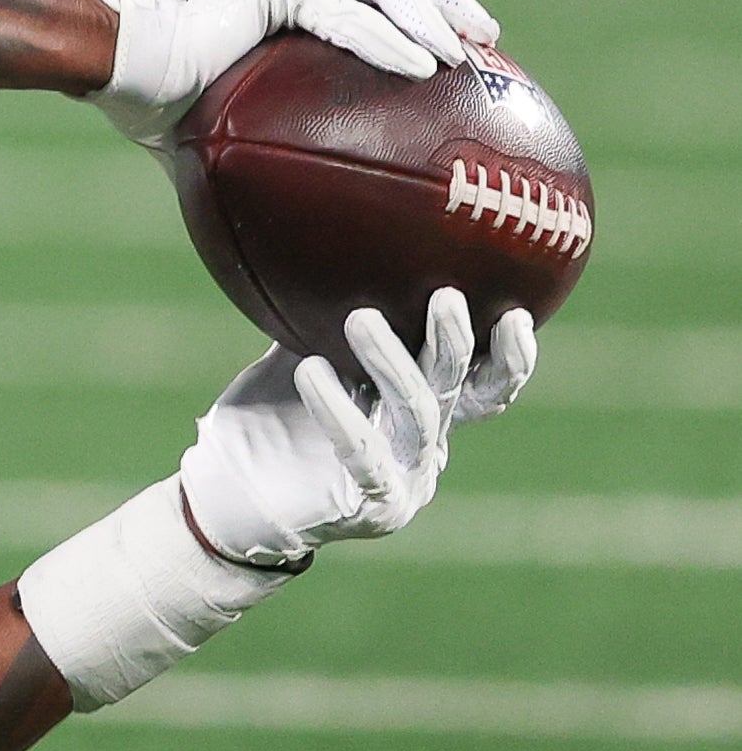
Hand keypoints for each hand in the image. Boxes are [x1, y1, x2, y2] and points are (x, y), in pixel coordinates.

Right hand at [58, 0, 497, 151]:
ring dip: (426, 11)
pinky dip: (386, 39)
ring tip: (466, 55)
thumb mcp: (214, 130)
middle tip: (487, 38)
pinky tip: (425, 70)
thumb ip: (257, 146)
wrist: (104, 67)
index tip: (455, 47)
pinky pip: (339, 13)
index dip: (410, 7)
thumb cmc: (144, 100)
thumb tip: (276, 217)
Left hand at [179, 289, 536, 567]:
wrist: (233, 492)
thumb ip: (326, 319)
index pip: (484, 387)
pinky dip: (337, 410)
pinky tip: (309, 370)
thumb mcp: (305, 356)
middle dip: (452, 341)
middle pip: (454, 389)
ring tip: (360, 317)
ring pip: (416, 413)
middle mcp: (425, 447)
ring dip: (392, 361)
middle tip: (444, 295)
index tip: (516, 311)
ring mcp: (405, 480)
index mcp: (421, 413)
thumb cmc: (270, 418)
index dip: (511, 358)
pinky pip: (362, 454)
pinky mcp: (371, 507)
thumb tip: (327, 243)